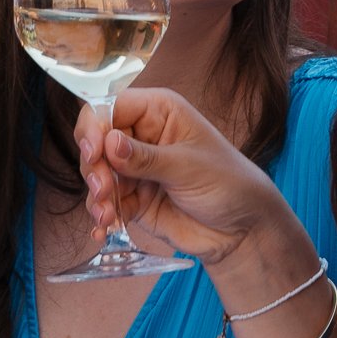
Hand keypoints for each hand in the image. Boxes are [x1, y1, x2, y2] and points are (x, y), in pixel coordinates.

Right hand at [75, 87, 293, 270]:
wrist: (241, 230)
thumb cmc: (228, 184)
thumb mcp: (188, 167)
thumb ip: (146, 157)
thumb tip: (108, 143)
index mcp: (158, 112)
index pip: (111, 107)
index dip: (95, 127)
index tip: (94, 154)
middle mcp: (141, 135)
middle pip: (96, 140)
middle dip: (94, 166)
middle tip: (104, 190)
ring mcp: (135, 168)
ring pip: (96, 173)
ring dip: (96, 195)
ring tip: (107, 215)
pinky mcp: (133, 198)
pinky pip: (105, 202)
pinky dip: (101, 215)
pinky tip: (103, 230)